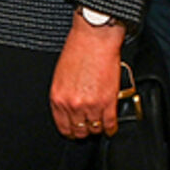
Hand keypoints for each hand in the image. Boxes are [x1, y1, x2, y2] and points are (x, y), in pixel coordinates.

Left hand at [51, 12, 125, 138]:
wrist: (94, 38)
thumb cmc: (78, 50)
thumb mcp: (60, 75)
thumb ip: (64, 94)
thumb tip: (69, 108)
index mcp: (58, 98)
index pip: (63, 127)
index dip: (70, 131)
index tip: (75, 130)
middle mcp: (72, 104)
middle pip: (79, 131)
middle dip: (84, 130)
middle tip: (88, 127)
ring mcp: (91, 105)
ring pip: (95, 129)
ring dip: (98, 128)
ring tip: (100, 123)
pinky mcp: (108, 102)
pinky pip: (110, 124)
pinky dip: (111, 128)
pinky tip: (111, 126)